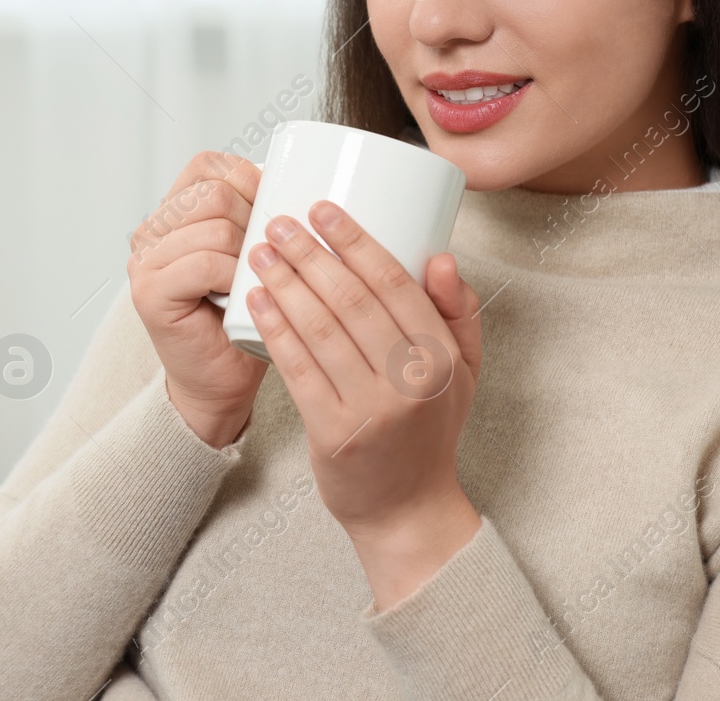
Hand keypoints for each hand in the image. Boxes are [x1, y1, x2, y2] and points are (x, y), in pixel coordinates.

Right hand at [127, 151, 267, 447]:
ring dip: (247, 255)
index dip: (248, 179)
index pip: (209, 165)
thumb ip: (256, 213)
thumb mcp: (253, 251)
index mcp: (174, 212)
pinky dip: (234, 276)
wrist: (221, 380)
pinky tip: (239, 294)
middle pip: (215, 194)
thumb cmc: (243, 317)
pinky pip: (205, 263)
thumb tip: (296, 180)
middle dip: (252, 223)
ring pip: (214, 227)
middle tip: (263, 259)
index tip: (271, 207)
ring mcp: (145, 261)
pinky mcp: (149, 291)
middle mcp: (151, 231)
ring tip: (251, 281)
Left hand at [243, 200, 484, 605]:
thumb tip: (442, 256)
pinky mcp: (333, 433)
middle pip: (351, 300)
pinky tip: (256, 300)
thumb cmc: (428, 430)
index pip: (395, 283)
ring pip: (319, 329)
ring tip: (260, 252)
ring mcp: (370, 409)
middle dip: (310, 254)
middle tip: (280, 222)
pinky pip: (297, 368)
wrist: (406, 510)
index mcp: (442, 358)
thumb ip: (458, 312)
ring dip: (285, 283)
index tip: (324, 209)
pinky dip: (275, 328)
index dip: (355, 241)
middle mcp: (410, 381)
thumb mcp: (463, 371)